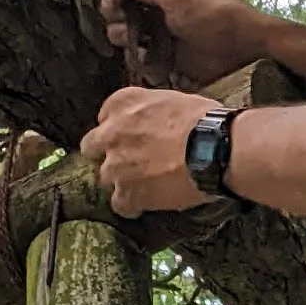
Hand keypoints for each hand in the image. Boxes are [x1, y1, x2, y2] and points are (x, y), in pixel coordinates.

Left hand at [82, 85, 215, 217]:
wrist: (213, 149)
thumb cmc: (205, 120)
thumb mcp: (174, 99)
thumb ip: (152, 110)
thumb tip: (157, 121)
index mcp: (124, 103)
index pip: (106, 114)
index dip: (119, 127)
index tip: (131, 133)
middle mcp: (112, 132)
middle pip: (92, 146)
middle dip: (106, 152)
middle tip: (129, 159)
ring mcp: (116, 165)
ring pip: (106, 176)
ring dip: (121, 179)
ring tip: (144, 184)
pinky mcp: (128, 193)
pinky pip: (120, 204)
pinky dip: (130, 205)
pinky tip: (144, 205)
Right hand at [101, 0, 266, 87]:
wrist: (243, 51)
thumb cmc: (215, 14)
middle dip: (113, 8)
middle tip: (119, 17)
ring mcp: (159, 25)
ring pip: (123, 26)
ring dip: (120, 32)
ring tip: (130, 38)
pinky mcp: (162, 50)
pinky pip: (137, 51)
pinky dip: (135, 54)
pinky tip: (143, 56)